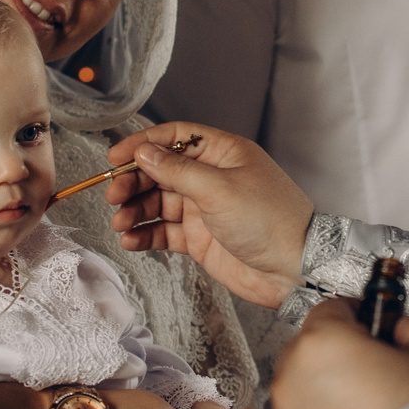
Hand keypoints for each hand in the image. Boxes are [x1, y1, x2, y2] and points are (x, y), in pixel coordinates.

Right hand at [105, 123, 314, 306]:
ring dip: (136, 211)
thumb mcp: (219, 189)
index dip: (144, 144)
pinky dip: (146, 235)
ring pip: (160, 203)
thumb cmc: (270, 221)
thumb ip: (177, 171)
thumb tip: (144, 151)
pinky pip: (166, 232)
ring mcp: (206, 209)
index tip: (115, 158)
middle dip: (135, 183)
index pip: (176, 138)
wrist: (294, 270)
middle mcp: (213, 178)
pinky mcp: (202, 239)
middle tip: (114, 196)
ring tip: (120, 223)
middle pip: (162, 171)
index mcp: (224, 154)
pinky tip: (131, 240)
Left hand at [269, 299, 408, 408]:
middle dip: (339, 357)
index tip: (373, 326)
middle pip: (310, 350)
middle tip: (376, 375)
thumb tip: (401, 330)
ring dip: (328, 396)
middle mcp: (291, 378)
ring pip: (303, 393)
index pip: (331, 308)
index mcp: (322, 342)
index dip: (358, 314)